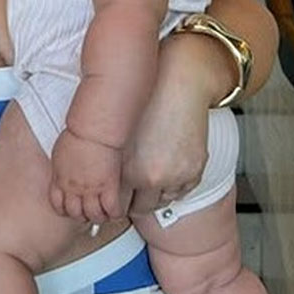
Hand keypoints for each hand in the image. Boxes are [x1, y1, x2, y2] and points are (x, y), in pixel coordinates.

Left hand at [49, 129, 130, 222]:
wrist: (93, 132)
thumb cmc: (79, 134)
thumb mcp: (61, 151)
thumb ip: (62, 164)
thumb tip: (65, 164)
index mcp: (60, 179)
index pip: (58, 205)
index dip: (65, 210)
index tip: (72, 208)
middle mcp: (74, 188)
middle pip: (75, 214)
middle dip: (82, 216)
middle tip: (90, 213)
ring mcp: (91, 190)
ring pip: (94, 215)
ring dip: (100, 216)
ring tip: (105, 213)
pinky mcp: (109, 187)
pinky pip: (112, 210)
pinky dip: (115, 213)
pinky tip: (117, 210)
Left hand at [123, 41, 209, 214]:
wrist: (180, 85)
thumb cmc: (146, 103)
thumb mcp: (117, 132)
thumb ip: (110, 163)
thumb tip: (100, 184)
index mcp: (126, 168)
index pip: (115, 205)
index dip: (112, 202)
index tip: (111, 198)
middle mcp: (150, 177)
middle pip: (137, 208)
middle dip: (131, 201)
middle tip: (128, 191)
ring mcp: (174, 177)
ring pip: (160, 203)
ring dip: (153, 195)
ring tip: (147, 178)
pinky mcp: (193, 173)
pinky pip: (180, 193)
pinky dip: (172, 187)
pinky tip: (166, 171)